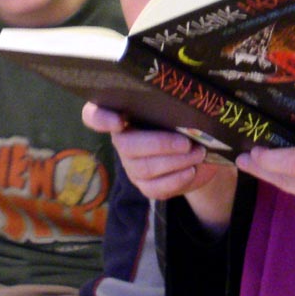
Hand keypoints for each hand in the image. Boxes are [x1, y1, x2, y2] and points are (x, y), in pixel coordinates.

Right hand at [84, 103, 236, 230]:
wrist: (200, 150)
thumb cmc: (186, 121)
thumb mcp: (180, 110)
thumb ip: (174, 107)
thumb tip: (187, 110)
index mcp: (123, 112)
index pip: (94, 115)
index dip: (100, 119)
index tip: (118, 121)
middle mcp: (122, 139)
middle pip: (127, 145)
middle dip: (160, 144)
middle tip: (186, 143)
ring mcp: (132, 164)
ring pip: (144, 168)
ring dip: (175, 162)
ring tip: (197, 154)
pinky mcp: (145, 185)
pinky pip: (155, 188)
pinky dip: (176, 179)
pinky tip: (191, 171)